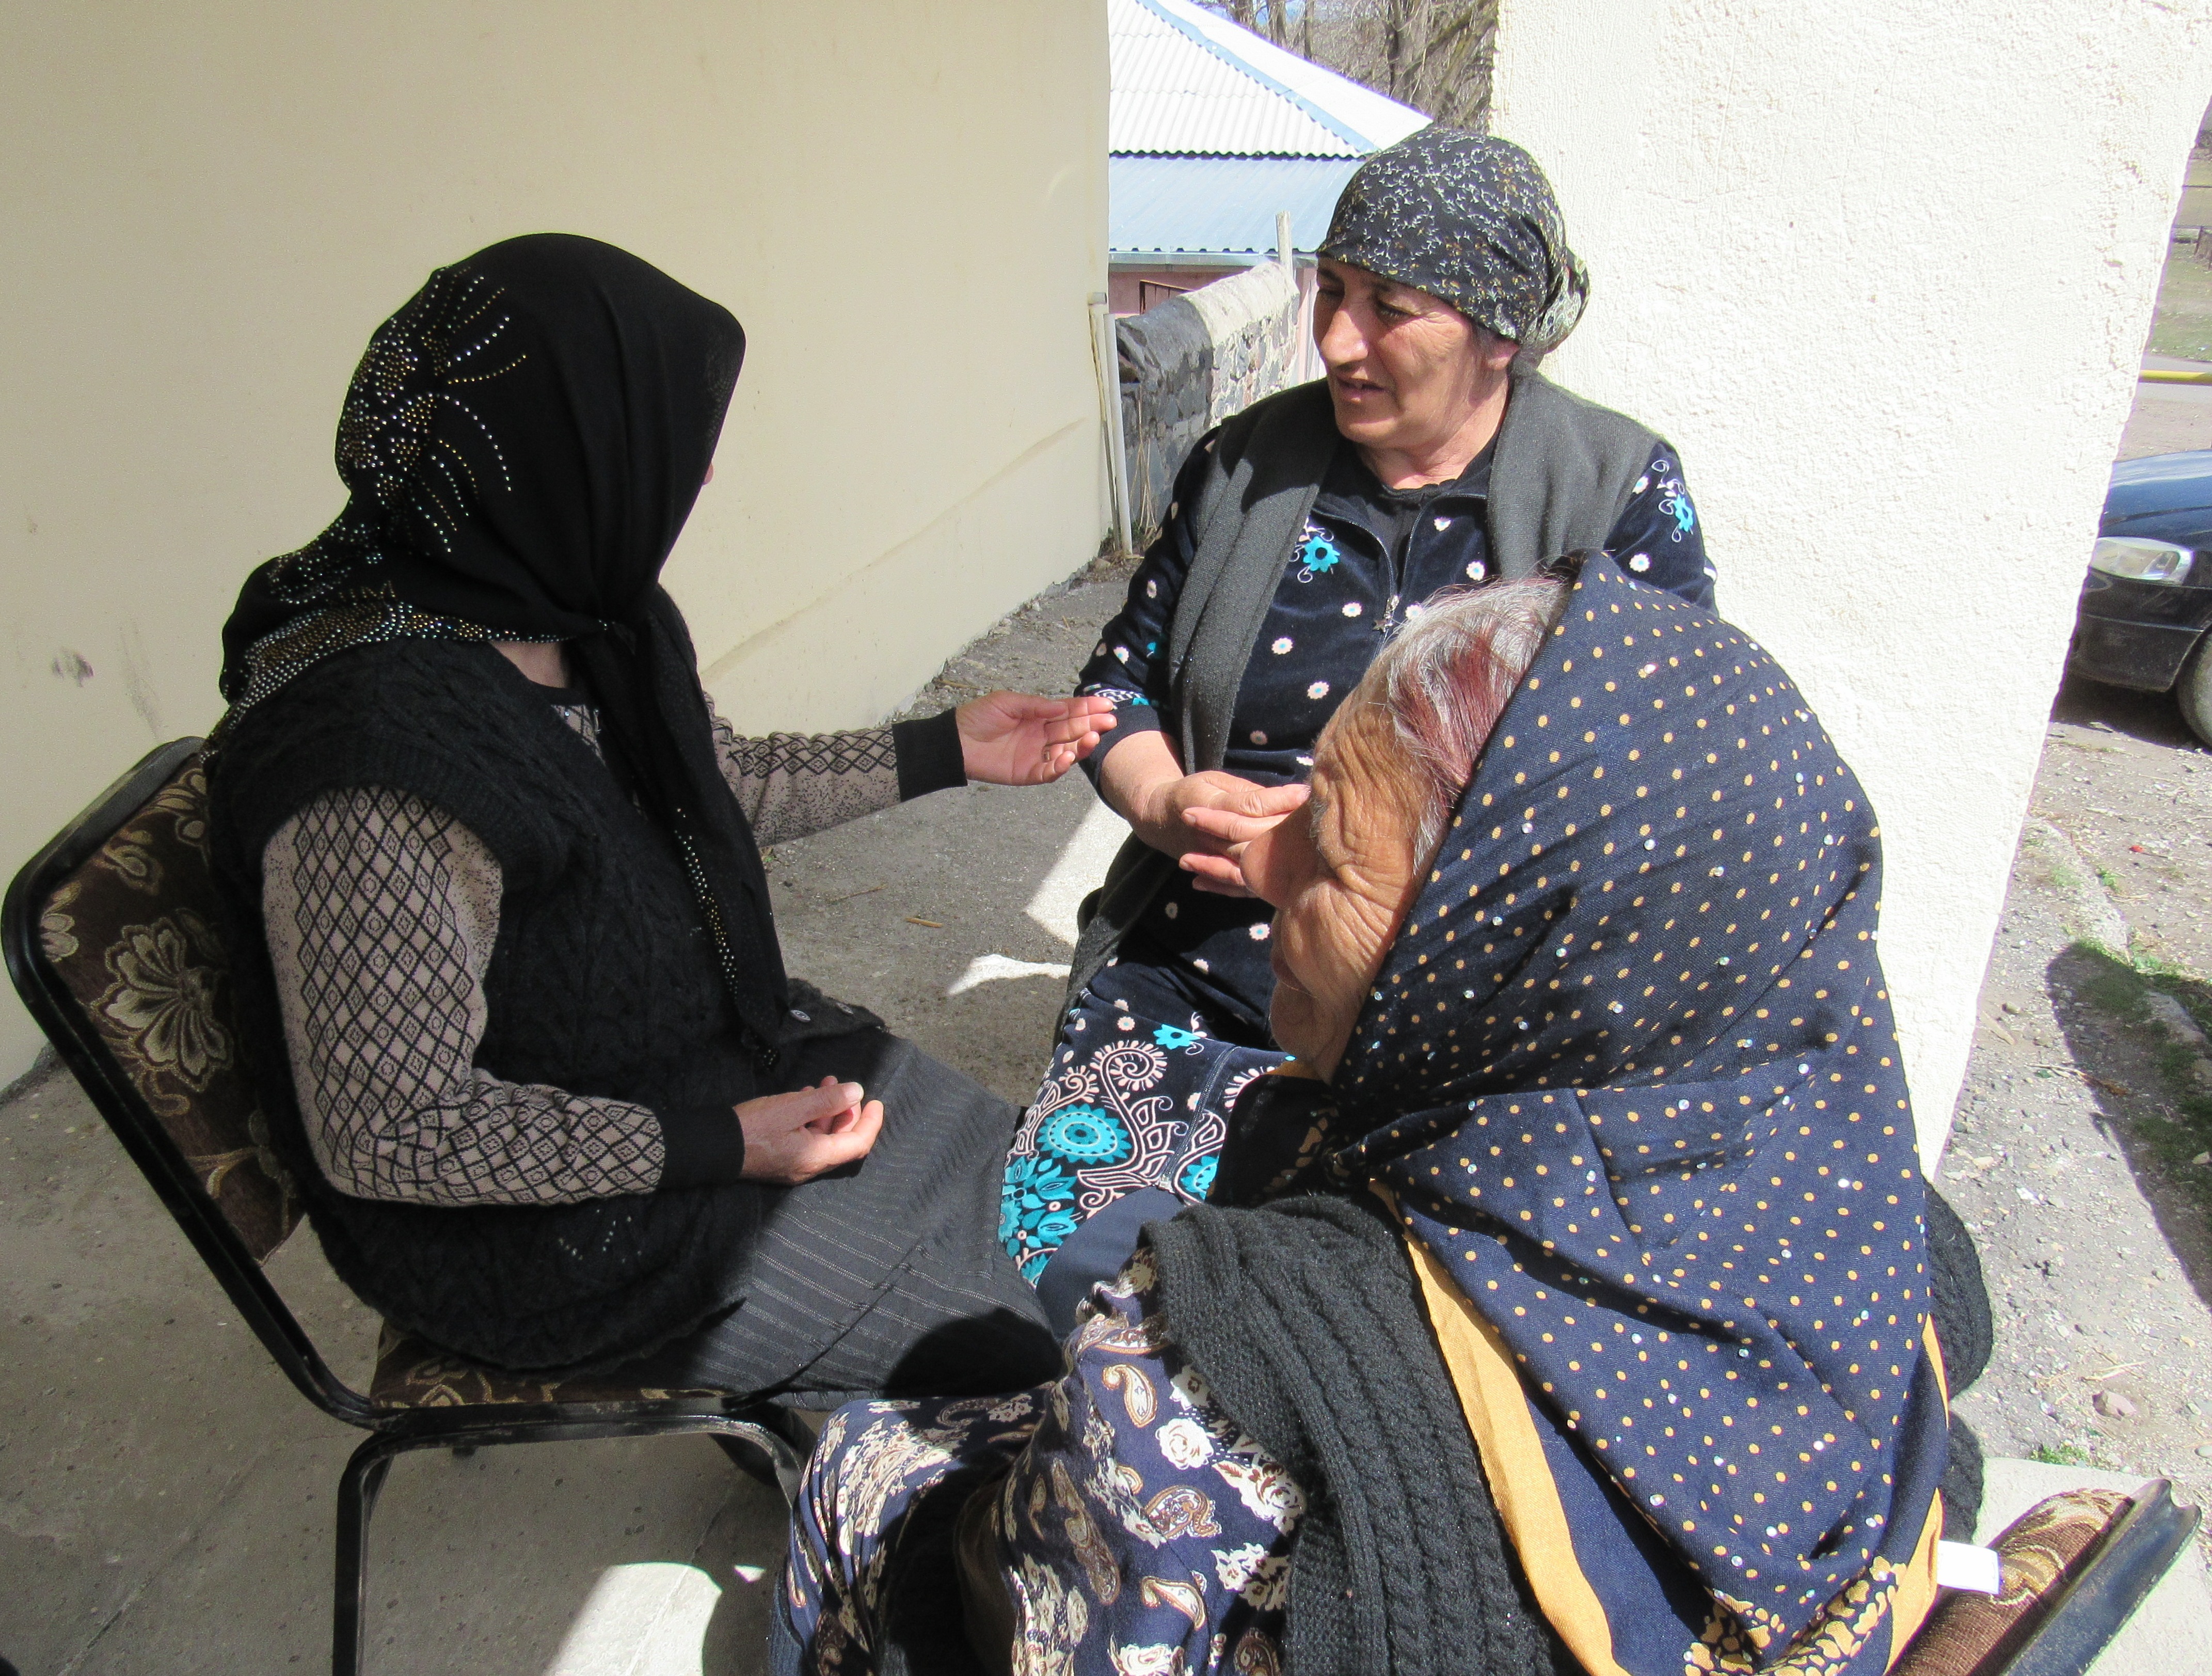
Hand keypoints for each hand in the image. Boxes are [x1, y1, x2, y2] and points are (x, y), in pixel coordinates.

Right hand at [736, 1076, 883, 1183]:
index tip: (875, 1101)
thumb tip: (856, 1092)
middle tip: (844, 1087)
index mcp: (816, 1157)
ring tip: (825, 1082)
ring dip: (828, 1109)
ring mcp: (795, 1163)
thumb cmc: (753, 1127)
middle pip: (841, 1140)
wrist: (713, 1145)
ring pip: (823, 1136)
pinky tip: (805, 1095)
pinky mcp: (782, 1157)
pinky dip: (811, 1117)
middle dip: (847, 1111)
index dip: (871, 1123)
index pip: (857, 1144)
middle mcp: (809, 1165)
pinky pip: (806, 1137)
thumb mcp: (792, 1108)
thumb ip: (826, 1100)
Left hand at [956, 692, 1117, 785]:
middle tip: (1109, 722)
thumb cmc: (978, 717)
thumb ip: (1036, 705)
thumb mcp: (1007, 702)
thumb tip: (1063, 706)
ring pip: (1067, 752)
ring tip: (1093, 739)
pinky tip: (1067, 757)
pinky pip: (1049, 772)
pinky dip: (1060, 766)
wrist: (955, 742)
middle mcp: (1042, 736)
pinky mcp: (1028, 773)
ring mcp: (1037, 755)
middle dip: (1092, 725)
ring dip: (1082, 746)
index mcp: (1038, 716)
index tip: (1107, 704)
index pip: (1068, 711)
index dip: (1087, 708)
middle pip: (1073, 731)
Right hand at [1135, 771, 1309, 897]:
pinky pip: (1237, 884)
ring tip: (1309, 855)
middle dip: (1287, 830)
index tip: (1307, 793)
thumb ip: (1246, 792)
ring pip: (1248, 863)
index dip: (1280, 800)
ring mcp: (1210, 857)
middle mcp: (1209, 833)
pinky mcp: (1214, 872)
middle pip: (1254, 836)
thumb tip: (1285, 796)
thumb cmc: (1193, 792)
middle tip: (1318, 824)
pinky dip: (1258, 883)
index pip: (1251, 805)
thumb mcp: (1215, 780)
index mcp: (1209, 803)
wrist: (1156, 817)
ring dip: (1278, 860)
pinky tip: (1283, 883)